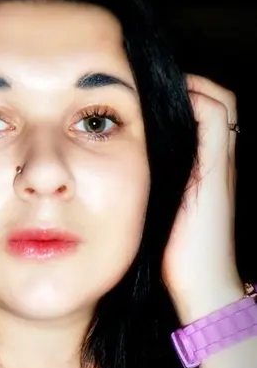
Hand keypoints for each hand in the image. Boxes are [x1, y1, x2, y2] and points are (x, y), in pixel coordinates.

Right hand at [161, 75, 242, 323]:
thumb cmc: (201, 241)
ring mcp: (205, 182)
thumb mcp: (209, 180)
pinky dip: (171, 144)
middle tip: (153, 96)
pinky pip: (185, 159)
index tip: (162, 85)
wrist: (200, 282)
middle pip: (212, 113)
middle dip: (186, 96)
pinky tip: (147, 155)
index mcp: (222, 156)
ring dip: (177, 119)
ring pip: (197, 135)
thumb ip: (208, 137)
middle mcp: (218, 165)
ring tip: (146, 119)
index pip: (219, 102)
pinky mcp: (190, 199)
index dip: (194, 85)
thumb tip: (196, 97)